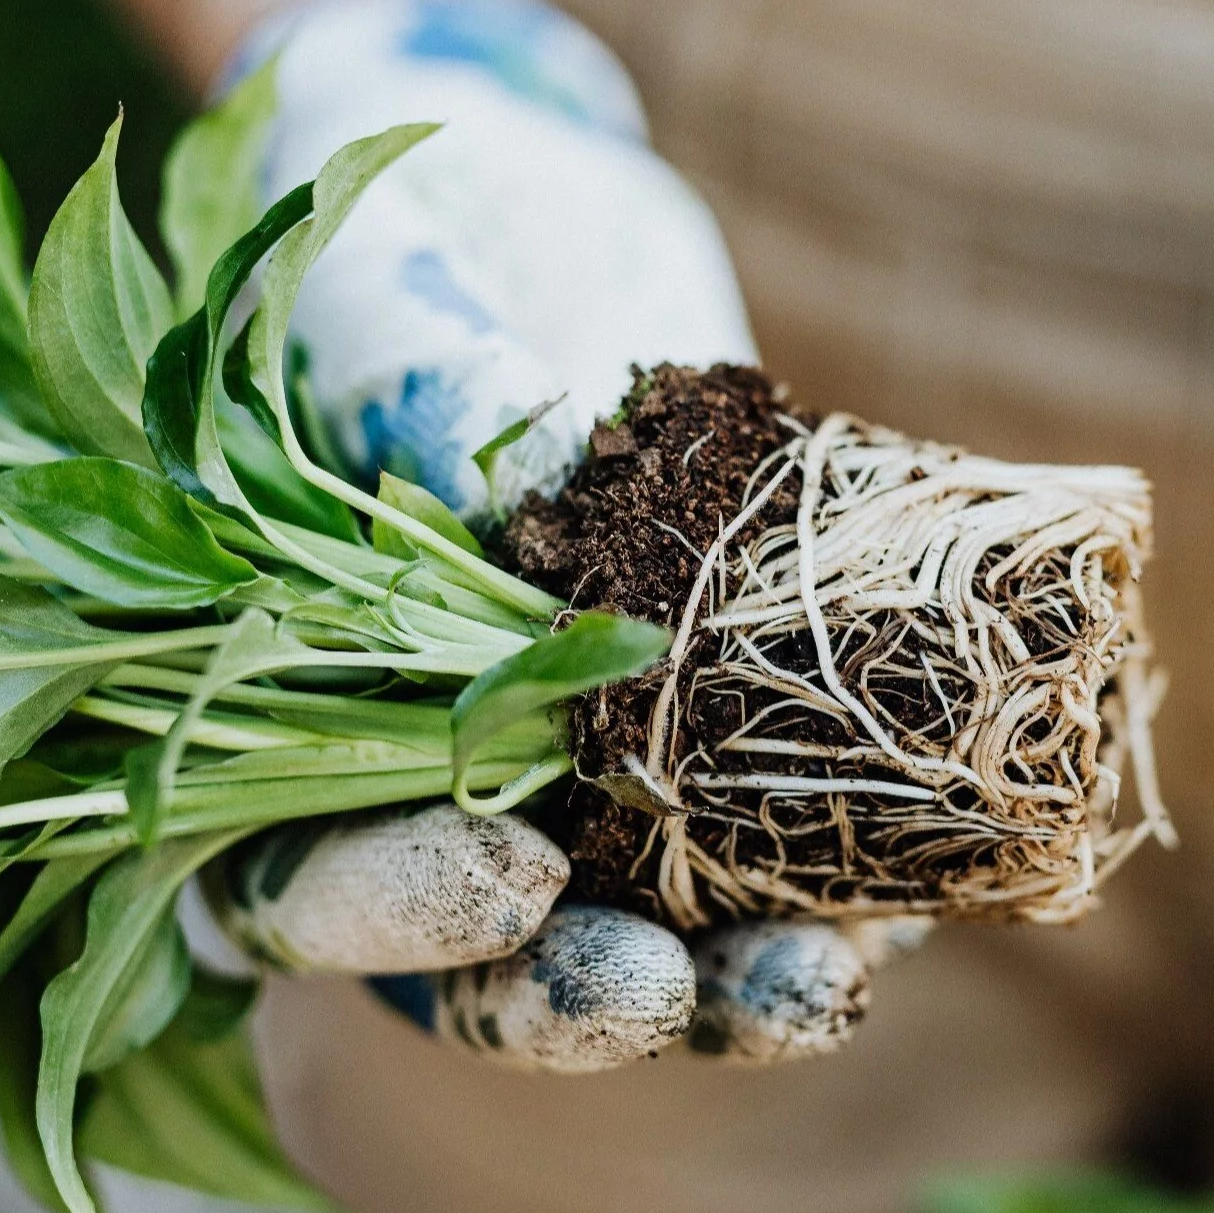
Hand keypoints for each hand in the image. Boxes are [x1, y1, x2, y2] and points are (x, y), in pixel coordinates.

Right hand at [202, 0, 930, 1066]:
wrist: (534, 219)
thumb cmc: (396, 263)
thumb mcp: (377, 307)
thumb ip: (411, 404)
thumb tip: (510, 486)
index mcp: (296, 726)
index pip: (306, 878)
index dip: (395, 906)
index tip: (507, 874)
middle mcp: (440, 788)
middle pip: (490, 959)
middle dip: (578, 993)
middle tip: (655, 989)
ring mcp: (595, 782)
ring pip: (654, 943)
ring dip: (734, 988)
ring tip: (819, 979)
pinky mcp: (732, 749)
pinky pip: (788, 859)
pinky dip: (851, 891)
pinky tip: (917, 893)